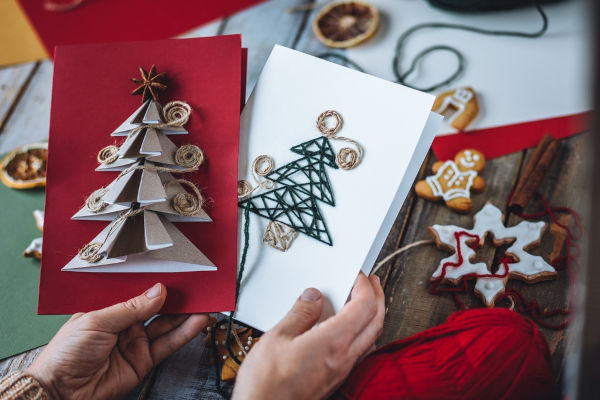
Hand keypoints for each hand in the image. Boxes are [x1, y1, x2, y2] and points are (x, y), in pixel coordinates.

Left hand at [26, 283, 206, 399]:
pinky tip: (197, 321)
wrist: (60, 391)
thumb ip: (131, 307)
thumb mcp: (97, 321)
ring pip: (166, 324)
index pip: (137, 292)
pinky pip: (168, 344)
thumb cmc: (65, 354)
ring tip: (204, 301)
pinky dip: (185, 333)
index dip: (155, 284)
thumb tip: (158, 291)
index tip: (175, 273)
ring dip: (186, 314)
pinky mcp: (144, 361)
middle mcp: (124, 325)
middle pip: (156, 307)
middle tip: (196, 286)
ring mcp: (135, 343)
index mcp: (108, 309)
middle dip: (176, 297)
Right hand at [233, 273, 384, 399]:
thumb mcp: (277, 338)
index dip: (364, 286)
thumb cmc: (266, 384)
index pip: (363, 307)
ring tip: (365, 301)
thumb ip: (299, 314)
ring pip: (371, 338)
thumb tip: (312, 297)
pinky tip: (350, 330)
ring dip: (373, 315)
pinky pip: (361, 352)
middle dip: (378, 297)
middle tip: (372, 282)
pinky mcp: (336, 379)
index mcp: (332, 343)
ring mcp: (342, 371)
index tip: (358, 275)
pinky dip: (364, 333)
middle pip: (376, 321)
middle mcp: (343, 358)